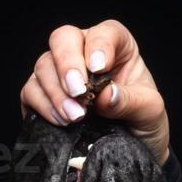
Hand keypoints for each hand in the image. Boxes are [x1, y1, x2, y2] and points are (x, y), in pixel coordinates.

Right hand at [19, 20, 170, 164]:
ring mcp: (61, 73)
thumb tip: (105, 95)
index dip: (99, 45)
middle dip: (67, 64)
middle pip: (63, 39)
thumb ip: (131, 102)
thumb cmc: (144, 122)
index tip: (99, 68)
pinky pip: (31, 91)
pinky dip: (43, 105)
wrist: (131, 150)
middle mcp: (84, 53)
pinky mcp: (44, 96)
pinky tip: (61, 120)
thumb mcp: (150, 113)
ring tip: (75, 116)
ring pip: (44, 65)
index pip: (104, 32)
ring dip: (56, 92)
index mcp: (116, 47)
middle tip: (78, 92)